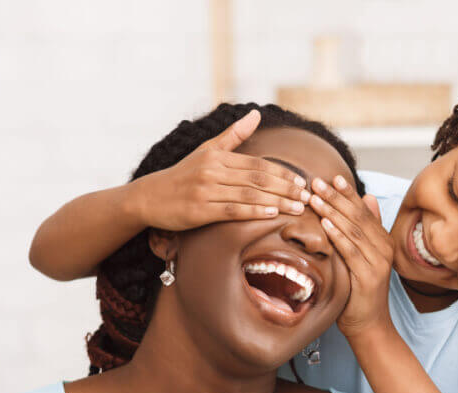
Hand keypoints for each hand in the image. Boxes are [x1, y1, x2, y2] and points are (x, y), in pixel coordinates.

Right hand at [127, 109, 310, 231]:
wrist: (150, 197)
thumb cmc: (182, 175)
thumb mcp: (206, 150)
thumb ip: (233, 135)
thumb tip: (256, 114)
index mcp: (217, 156)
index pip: (257, 163)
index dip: (282, 173)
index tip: (302, 181)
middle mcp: (212, 170)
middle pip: (257, 178)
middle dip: (285, 187)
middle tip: (307, 195)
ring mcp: (205, 190)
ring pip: (248, 194)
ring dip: (276, 201)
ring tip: (298, 207)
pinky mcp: (199, 210)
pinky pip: (232, 210)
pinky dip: (254, 211)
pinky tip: (273, 214)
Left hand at [309, 175, 394, 337]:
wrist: (368, 323)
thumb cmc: (358, 290)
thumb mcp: (362, 256)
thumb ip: (365, 229)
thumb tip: (369, 198)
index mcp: (382, 240)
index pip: (363, 210)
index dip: (347, 193)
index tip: (330, 177)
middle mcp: (384, 248)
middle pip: (357, 216)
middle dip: (335, 197)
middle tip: (316, 182)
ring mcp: (379, 262)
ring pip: (353, 230)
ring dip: (332, 211)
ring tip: (315, 197)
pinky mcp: (369, 276)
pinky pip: (351, 251)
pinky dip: (337, 236)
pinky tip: (325, 224)